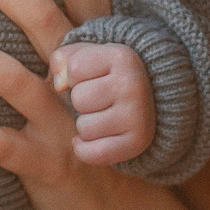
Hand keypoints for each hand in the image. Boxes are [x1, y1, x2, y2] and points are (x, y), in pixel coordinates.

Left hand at [50, 40, 154, 165]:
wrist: (150, 100)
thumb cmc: (106, 75)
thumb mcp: (87, 56)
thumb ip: (63, 59)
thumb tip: (59, 85)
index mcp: (123, 57)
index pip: (74, 70)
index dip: (75, 76)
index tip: (92, 77)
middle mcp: (134, 85)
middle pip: (78, 99)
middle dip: (80, 101)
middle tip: (99, 100)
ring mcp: (139, 116)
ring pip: (84, 128)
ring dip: (86, 124)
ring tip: (102, 116)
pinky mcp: (137, 143)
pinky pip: (92, 153)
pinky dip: (85, 150)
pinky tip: (93, 139)